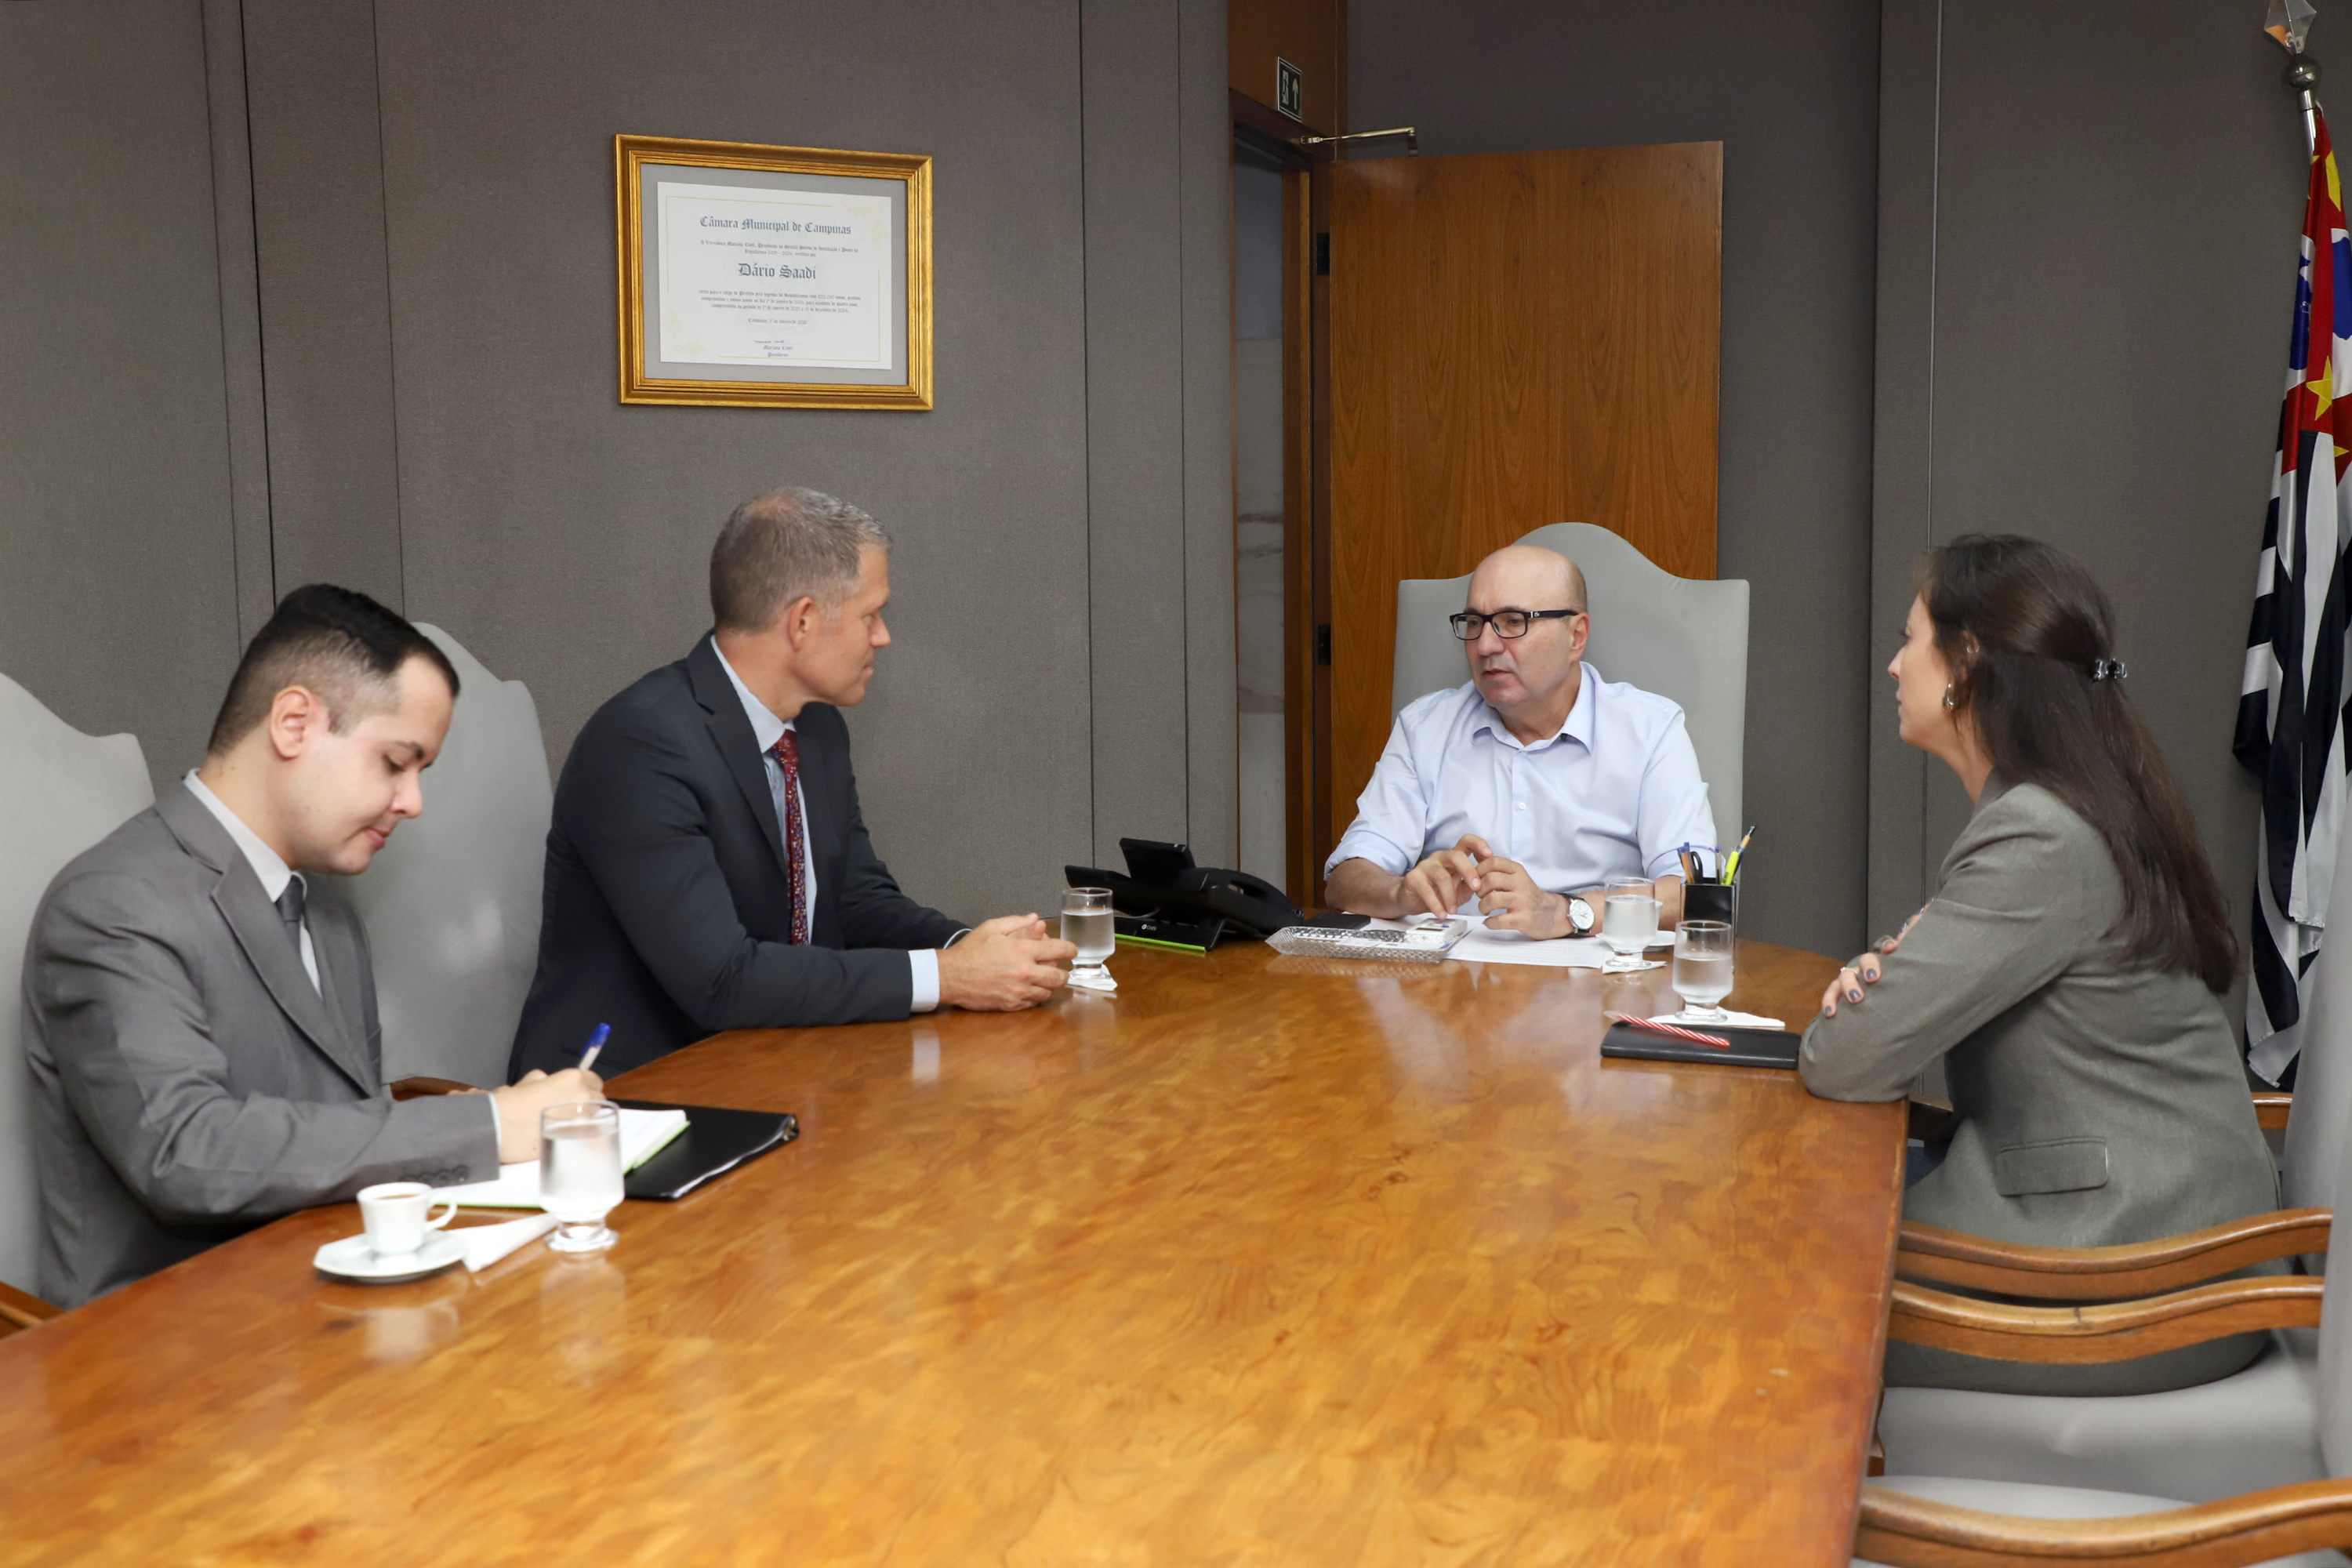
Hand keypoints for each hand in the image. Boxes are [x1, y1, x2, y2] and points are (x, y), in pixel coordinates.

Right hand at [490, 1067, 604, 1162]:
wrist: (497, 1128)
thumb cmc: (509, 1104)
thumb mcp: (526, 1084)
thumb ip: (542, 1080)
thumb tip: (544, 1081)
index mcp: (572, 1079)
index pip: (594, 1080)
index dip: (586, 1086)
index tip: (578, 1092)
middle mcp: (582, 1096)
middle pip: (597, 1099)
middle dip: (586, 1103)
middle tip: (570, 1109)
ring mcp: (582, 1118)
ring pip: (594, 1117)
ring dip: (584, 1119)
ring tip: (564, 1123)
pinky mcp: (575, 1138)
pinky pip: (584, 1135)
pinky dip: (577, 1135)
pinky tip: (562, 1136)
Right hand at [937, 914, 1075, 1010]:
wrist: (951, 976)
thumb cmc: (970, 950)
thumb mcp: (992, 927)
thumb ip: (1017, 922)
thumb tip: (1036, 920)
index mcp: (1023, 950)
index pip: (1060, 950)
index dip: (1070, 949)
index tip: (1072, 950)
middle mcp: (1025, 972)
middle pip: (1060, 977)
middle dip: (1064, 972)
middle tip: (1059, 968)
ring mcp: (1019, 991)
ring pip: (1048, 992)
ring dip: (1049, 985)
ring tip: (1043, 977)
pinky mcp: (1011, 1004)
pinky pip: (1033, 1002)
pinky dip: (1035, 995)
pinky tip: (1029, 987)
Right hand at [1400, 835, 1488, 918]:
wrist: (1412, 900)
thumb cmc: (1439, 892)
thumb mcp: (1461, 890)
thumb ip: (1473, 885)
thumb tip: (1488, 884)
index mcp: (1453, 857)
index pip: (1467, 842)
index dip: (1479, 845)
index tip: (1490, 855)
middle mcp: (1440, 858)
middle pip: (1456, 856)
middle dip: (1469, 871)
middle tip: (1476, 888)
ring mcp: (1425, 866)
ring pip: (1442, 876)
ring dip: (1451, 896)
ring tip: (1454, 910)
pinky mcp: (1413, 878)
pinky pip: (1426, 890)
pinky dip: (1436, 904)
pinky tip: (1442, 913)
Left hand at [1471, 853, 1573, 937]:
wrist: (1552, 914)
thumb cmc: (1528, 896)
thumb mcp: (1517, 877)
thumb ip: (1499, 870)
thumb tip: (1475, 859)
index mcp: (1518, 871)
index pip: (1493, 862)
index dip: (1478, 870)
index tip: (1475, 881)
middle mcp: (1521, 884)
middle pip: (1489, 880)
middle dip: (1479, 890)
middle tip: (1481, 897)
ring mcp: (1523, 902)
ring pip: (1491, 899)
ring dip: (1482, 906)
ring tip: (1485, 910)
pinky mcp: (1523, 919)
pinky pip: (1498, 921)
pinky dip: (1489, 922)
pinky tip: (1490, 922)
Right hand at [1818, 905, 1927, 1017]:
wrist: (1883, 1009)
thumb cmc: (1897, 986)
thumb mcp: (1909, 970)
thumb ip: (1914, 947)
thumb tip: (1924, 917)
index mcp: (1885, 962)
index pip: (1885, 948)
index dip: (1887, 947)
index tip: (1893, 949)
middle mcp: (1867, 968)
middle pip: (1865, 960)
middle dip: (1868, 967)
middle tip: (1874, 978)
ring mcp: (1852, 980)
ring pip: (1844, 977)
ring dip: (1848, 986)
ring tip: (1856, 999)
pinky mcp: (1840, 994)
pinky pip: (1831, 994)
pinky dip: (1829, 1001)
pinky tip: (1830, 1012)